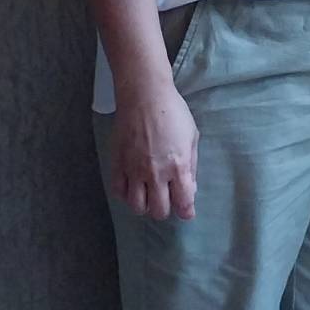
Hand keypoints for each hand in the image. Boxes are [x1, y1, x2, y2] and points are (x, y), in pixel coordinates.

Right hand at [112, 79, 199, 220]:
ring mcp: (134, 171)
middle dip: (166, 210)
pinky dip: (127, 195)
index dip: (186, 211)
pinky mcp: (118, 165)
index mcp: (178, 166)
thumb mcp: (192, 137)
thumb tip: (189, 188)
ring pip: (137, 207)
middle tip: (167, 201)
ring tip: (149, 196)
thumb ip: (191, 166)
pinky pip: (119, 193)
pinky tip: (133, 187)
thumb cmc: (173, 113)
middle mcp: (156, 173)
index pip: (183, 202)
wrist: (144, 97)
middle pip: (159, 210)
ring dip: (145, 206)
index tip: (187, 212)